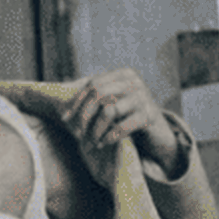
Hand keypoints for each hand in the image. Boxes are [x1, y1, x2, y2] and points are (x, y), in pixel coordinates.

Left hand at [59, 67, 174, 172]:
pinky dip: (109, 137)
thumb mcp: (113, 102)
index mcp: (123, 74)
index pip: (92, 84)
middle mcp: (134, 82)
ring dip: (96, 129)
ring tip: (91, 141)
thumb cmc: (128, 116)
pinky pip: (122, 126)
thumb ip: (93, 97)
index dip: (77, 101)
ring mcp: (144, 97)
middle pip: (98, 93)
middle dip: (84, 114)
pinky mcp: (150, 116)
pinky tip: (103, 144)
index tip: (65, 118)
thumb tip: (60, 98)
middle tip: (77, 132)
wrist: (157, 133)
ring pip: (109, 110)